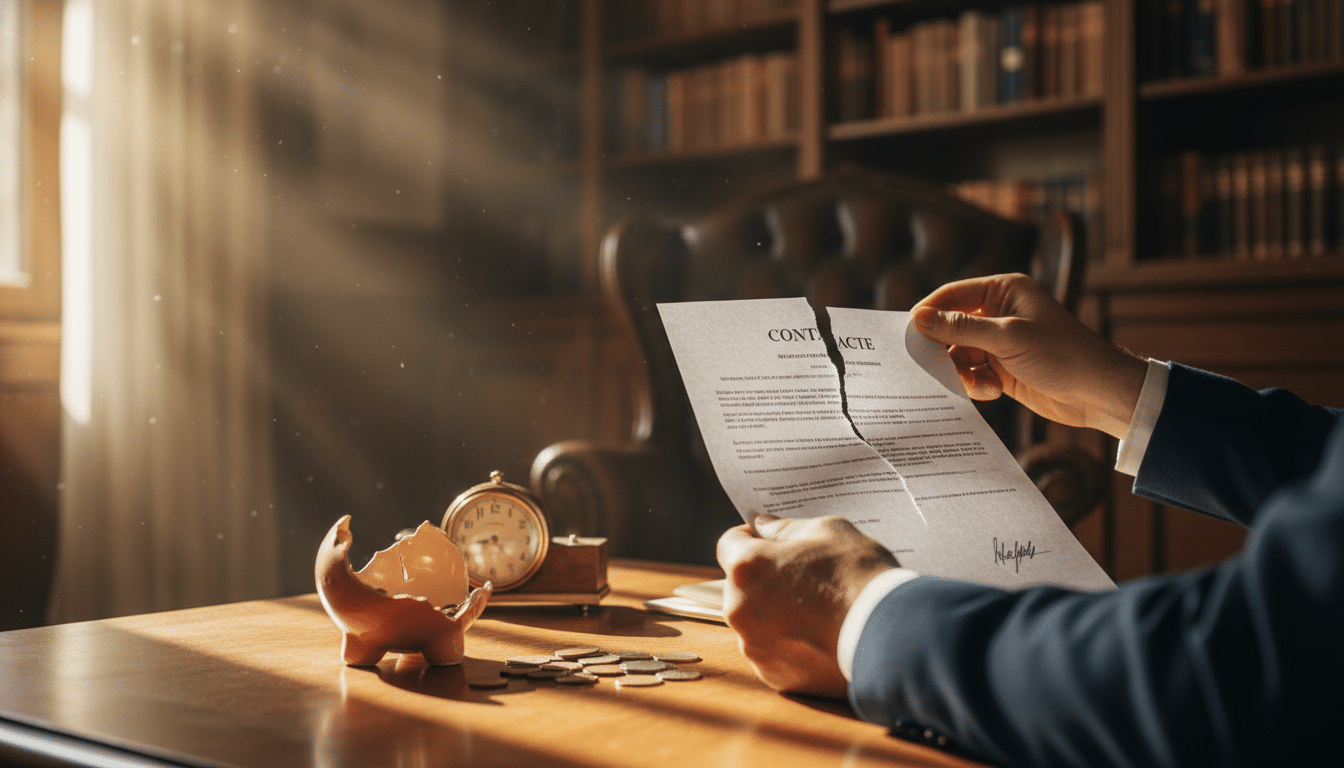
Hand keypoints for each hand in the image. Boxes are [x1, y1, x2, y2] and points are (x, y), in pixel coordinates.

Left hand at [716, 514, 897, 697]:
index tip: (769, 542)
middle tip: (803, 578)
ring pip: (755, 621)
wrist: (890, 634)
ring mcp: (754, 646)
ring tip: (816, 610)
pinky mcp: (773, 675)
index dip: (749, 538)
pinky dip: (788, 644)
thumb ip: (785, 527)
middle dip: (763, 579)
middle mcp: (739, 608)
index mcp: (747, 567)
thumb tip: (764, 527)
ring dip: (773, 613)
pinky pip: (771, 651)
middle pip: (740, 585)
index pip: (729, 543)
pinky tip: (819, 636)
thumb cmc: (858, 574)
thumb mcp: (827, 530)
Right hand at [912, 273, 1146, 439]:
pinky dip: (975, 384)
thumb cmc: (1062, 354)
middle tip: (934, 366)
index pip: (952, 295)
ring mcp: (999, 342)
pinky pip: (972, 374)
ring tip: (980, 384)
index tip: (909, 333)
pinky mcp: (1002, 369)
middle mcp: (999, 313)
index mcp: (1004, 291)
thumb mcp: (1008, 337)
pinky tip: (993, 392)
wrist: (1097, 393)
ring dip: (963, 372)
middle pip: (951, 327)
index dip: (929, 312)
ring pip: (958, 354)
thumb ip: (961, 328)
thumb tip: (919, 318)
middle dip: (944, 349)